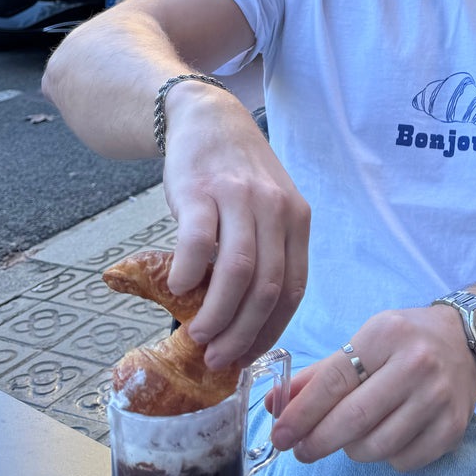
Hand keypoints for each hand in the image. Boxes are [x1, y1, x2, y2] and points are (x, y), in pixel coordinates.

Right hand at [160, 83, 310, 368]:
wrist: (209, 117)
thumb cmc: (238, 174)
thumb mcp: (269, 208)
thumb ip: (266, 253)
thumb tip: (246, 324)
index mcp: (297, 219)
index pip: (294, 290)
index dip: (270, 331)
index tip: (247, 358)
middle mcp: (275, 208)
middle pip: (267, 288)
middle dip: (243, 334)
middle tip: (218, 359)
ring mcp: (239, 197)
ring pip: (238, 272)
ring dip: (217, 315)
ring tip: (198, 336)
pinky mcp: (202, 190)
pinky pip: (198, 243)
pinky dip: (188, 275)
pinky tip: (178, 289)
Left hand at [270, 305, 475, 471]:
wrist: (467, 342)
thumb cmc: (406, 340)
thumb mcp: (364, 340)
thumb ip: (320, 374)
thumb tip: (275, 402)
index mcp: (387, 334)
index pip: (334, 381)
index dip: (302, 412)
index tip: (280, 433)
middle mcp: (416, 364)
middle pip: (353, 419)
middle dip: (317, 441)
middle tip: (300, 450)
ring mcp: (437, 398)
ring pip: (375, 447)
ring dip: (352, 449)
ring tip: (351, 435)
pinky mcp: (452, 428)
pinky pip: (402, 461)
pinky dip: (385, 457)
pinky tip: (386, 435)